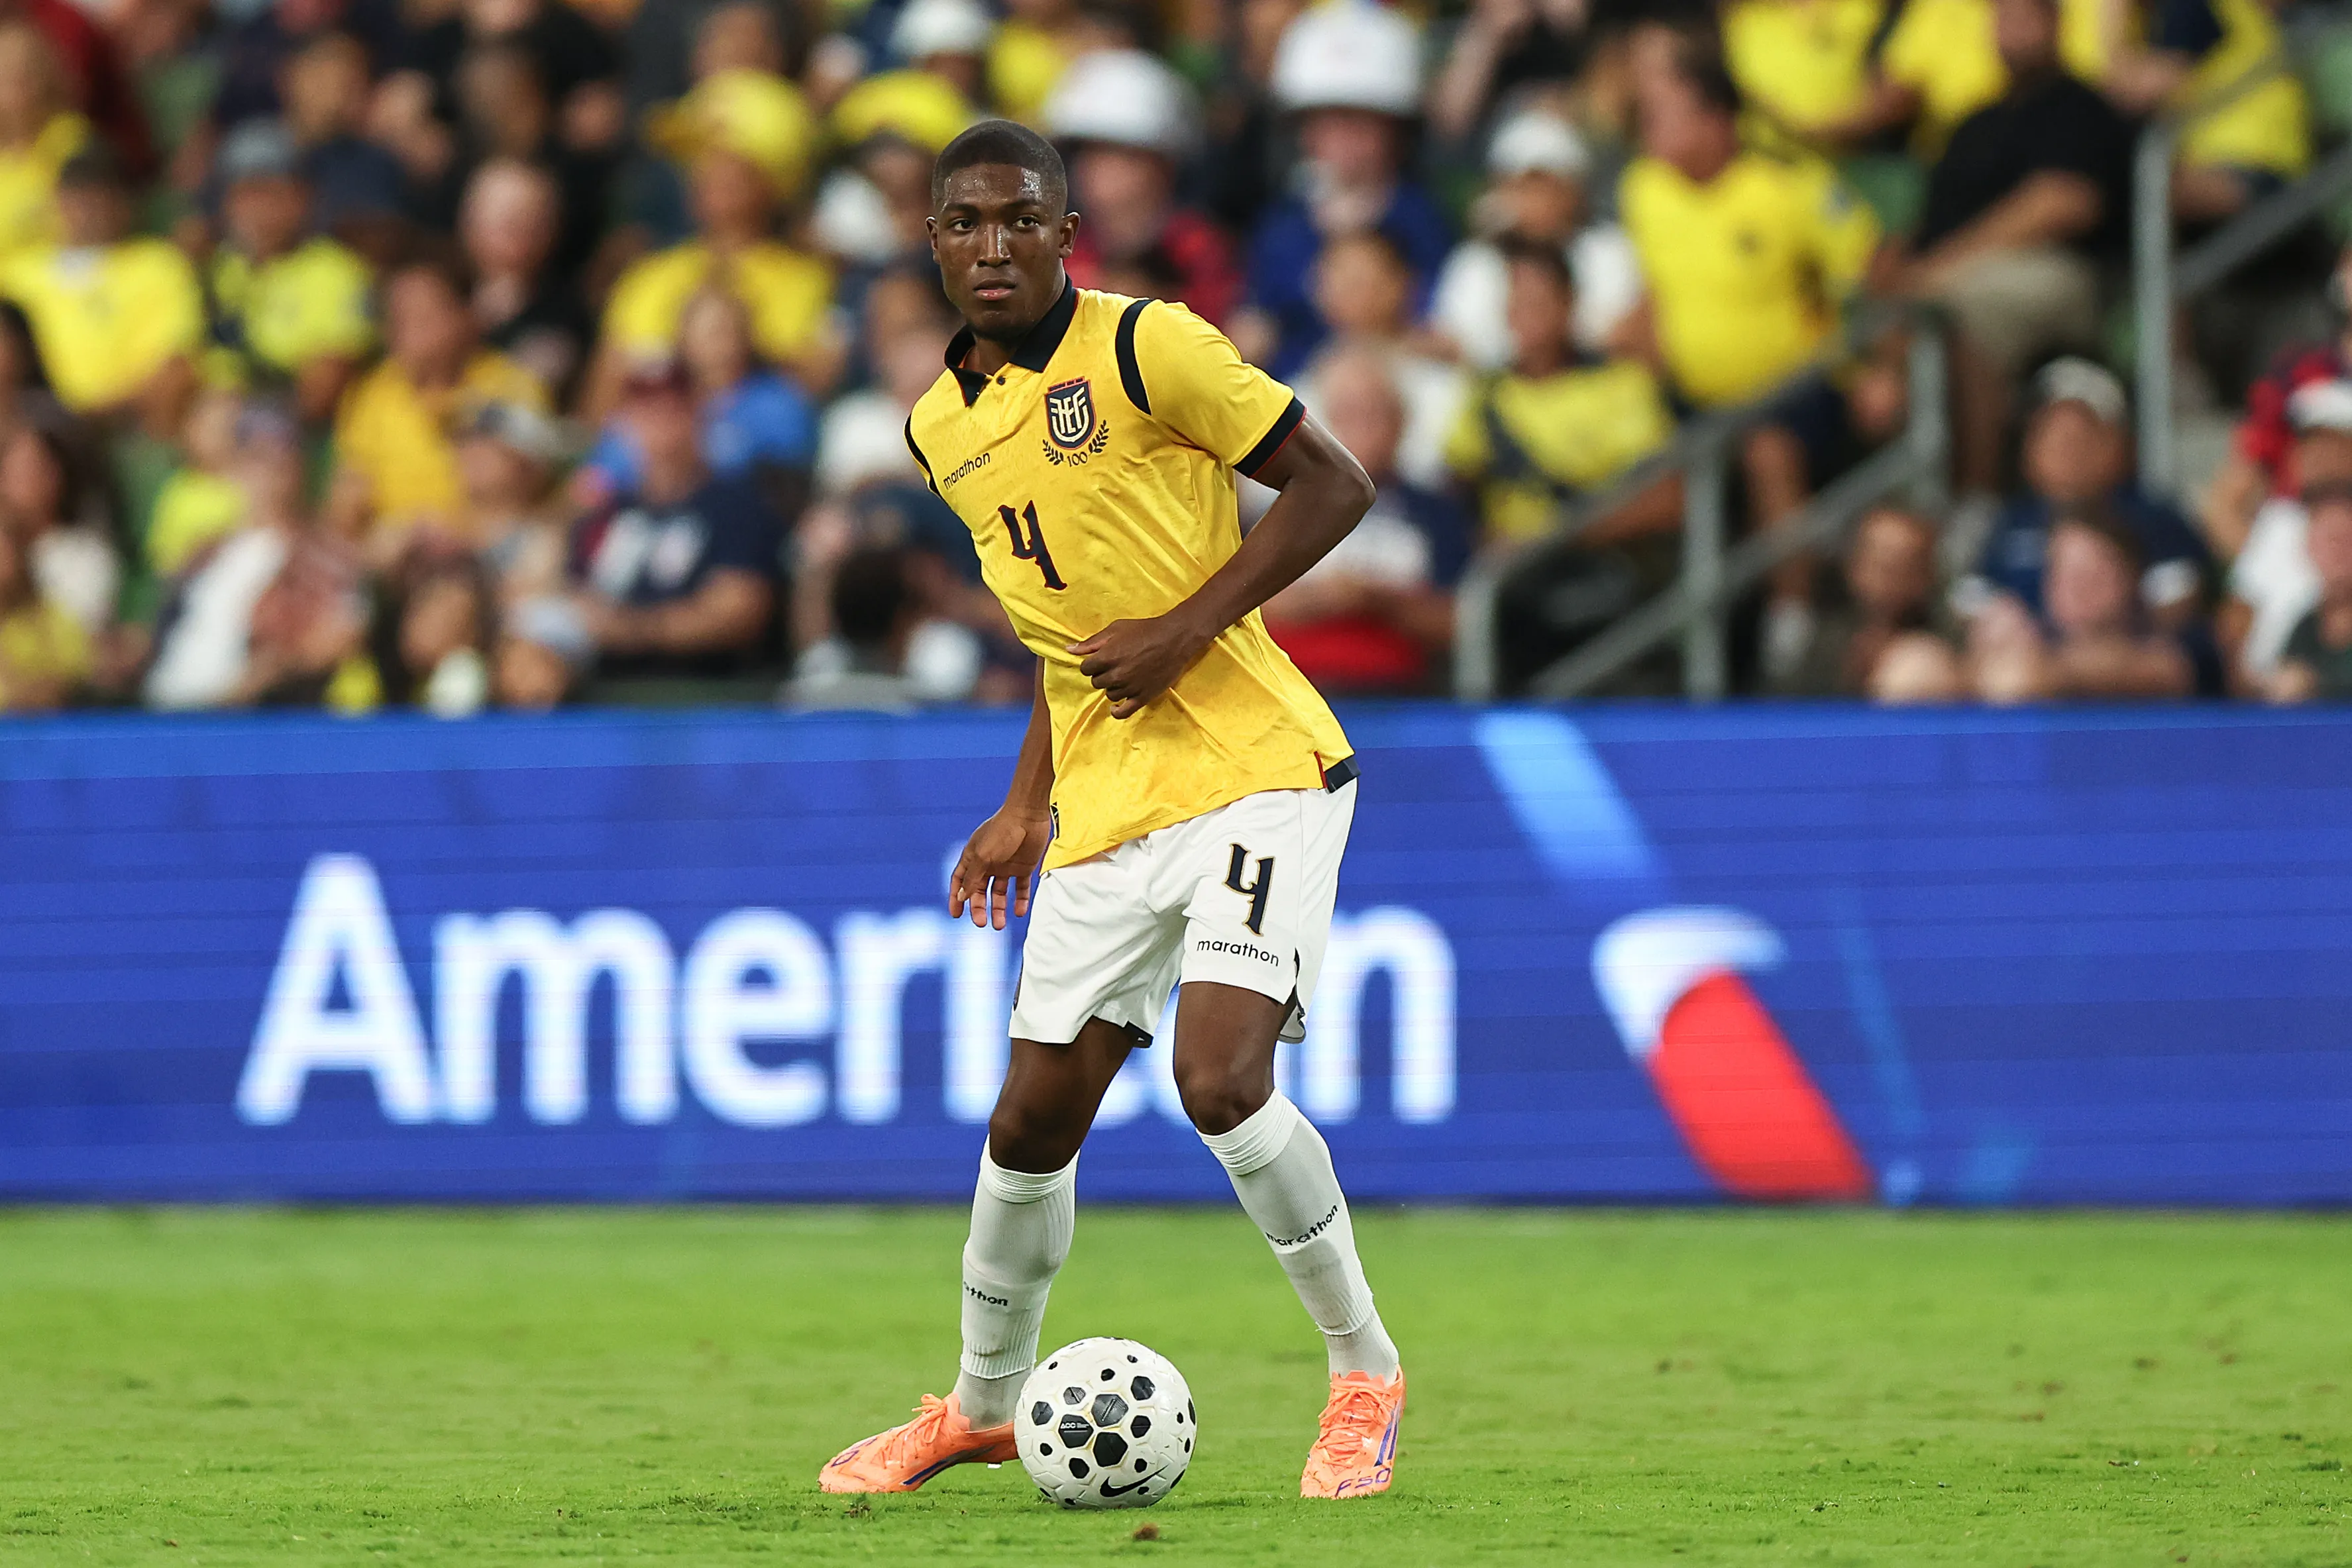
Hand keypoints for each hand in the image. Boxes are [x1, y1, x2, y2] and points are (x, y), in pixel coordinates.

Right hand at [950, 809, 1050, 927]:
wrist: (1029, 815)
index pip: (959, 881)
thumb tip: (961, 897)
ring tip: (1000, 925)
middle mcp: (988, 863)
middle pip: (979, 891)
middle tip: (982, 923)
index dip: (956, 897)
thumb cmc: (1002, 831)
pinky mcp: (1023, 867)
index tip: (956, 915)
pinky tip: (1019, 912)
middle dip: (978, 908)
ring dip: (998, 909)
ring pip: (999, 893)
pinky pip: (1020, 888)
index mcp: (973, 857)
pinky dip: (1020, 901)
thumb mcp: (983, 856)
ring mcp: (1006, 866)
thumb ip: (972, 878)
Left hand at [1068, 613, 1211, 718]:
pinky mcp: (1143, 696)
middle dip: (1102, 674)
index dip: (1092, 664)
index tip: (1101, 660)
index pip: (1085, 669)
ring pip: (1110, 695)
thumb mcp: (1115, 629)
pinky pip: (1123, 712)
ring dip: (1113, 687)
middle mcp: (1116, 675)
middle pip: (1096, 682)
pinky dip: (1117, 711)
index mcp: (1107, 657)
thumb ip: (1091, 642)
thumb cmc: (1144, 630)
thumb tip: (1068, 650)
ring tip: (1124, 676)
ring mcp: (1130, 687)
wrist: (1174, 638)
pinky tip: (1116, 706)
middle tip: (1116, 666)